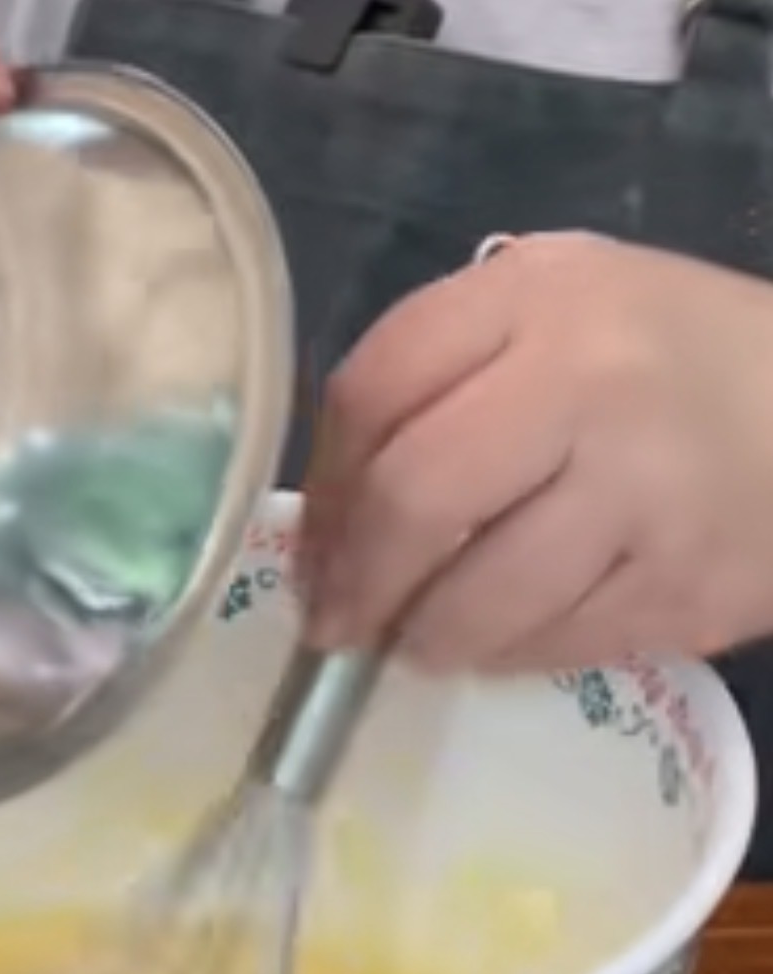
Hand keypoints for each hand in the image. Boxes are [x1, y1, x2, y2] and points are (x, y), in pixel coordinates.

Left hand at [301, 233, 772, 670]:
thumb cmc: (668, 364)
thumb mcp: (559, 314)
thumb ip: (443, 379)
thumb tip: (331, 519)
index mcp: (539, 293)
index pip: (374, 389)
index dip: (324, 487)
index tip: (314, 546)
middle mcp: (590, 378)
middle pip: (414, 496)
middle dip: (356, 581)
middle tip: (339, 624)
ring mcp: (644, 487)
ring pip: (478, 599)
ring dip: (426, 637)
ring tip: (421, 640)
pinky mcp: (683, 584)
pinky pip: (552, 646)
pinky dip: (507, 656)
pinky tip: (506, 639)